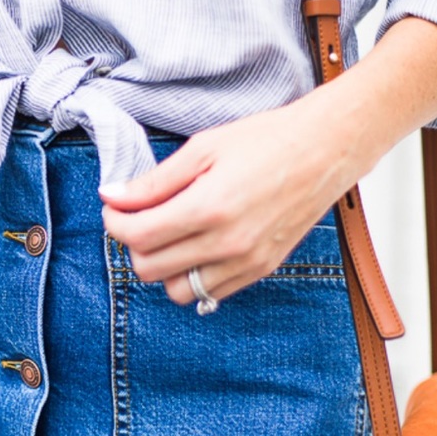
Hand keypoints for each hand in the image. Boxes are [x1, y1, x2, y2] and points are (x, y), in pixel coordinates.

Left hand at [99, 97, 351, 305]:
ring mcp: (245, 262)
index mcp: (209, 208)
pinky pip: (209, 294)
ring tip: (170, 237)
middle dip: (134, 244)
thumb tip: (111, 196)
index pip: (139, 236)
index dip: (116, 223)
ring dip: (163, 268)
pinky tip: (196, 248)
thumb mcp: (203, 149)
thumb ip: (154, 182)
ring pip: (177, 292)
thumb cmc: (266, 141)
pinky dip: (193, 277)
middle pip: (150, 269)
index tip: (115, 208)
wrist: (326, 149)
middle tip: (139, 219)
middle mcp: (227, 243)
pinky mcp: (259, 270)